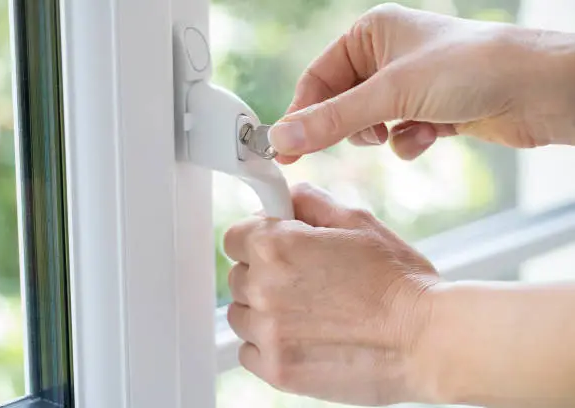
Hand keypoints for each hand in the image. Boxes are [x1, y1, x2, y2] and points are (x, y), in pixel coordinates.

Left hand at [223, 183, 440, 405]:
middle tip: (303, 281)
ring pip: (241, 315)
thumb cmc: (397, 281)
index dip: (256, 239)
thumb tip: (286, 198)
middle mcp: (264, 288)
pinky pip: (249, 352)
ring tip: (307, 313)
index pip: (234, 237)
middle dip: (262, 274)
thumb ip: (311, 203)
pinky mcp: (277, 369)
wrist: (425, 340)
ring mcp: (268, 332)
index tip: (272, 248)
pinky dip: (268, 345)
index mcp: (277, 246)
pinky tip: (302, 338)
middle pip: (236, 276)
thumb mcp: (357, 222)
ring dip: (263, 312)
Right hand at [268, 3, 574, 162]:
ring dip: (385, 134)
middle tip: (354, 141)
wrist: (537, 91)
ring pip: (369, 125)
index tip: (283, 147)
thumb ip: (332, 120)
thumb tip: (284, 136)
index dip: (301, 114)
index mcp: (371, 34)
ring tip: (406, 128)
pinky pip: (398, 135)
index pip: (318, 79)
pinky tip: (433, 134)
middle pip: (341, 104)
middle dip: (352, 126)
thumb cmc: (470, 68)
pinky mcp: (429, 110)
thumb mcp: (390, 94)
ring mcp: (408, 85)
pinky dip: (410, 141)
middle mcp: (387, 56)